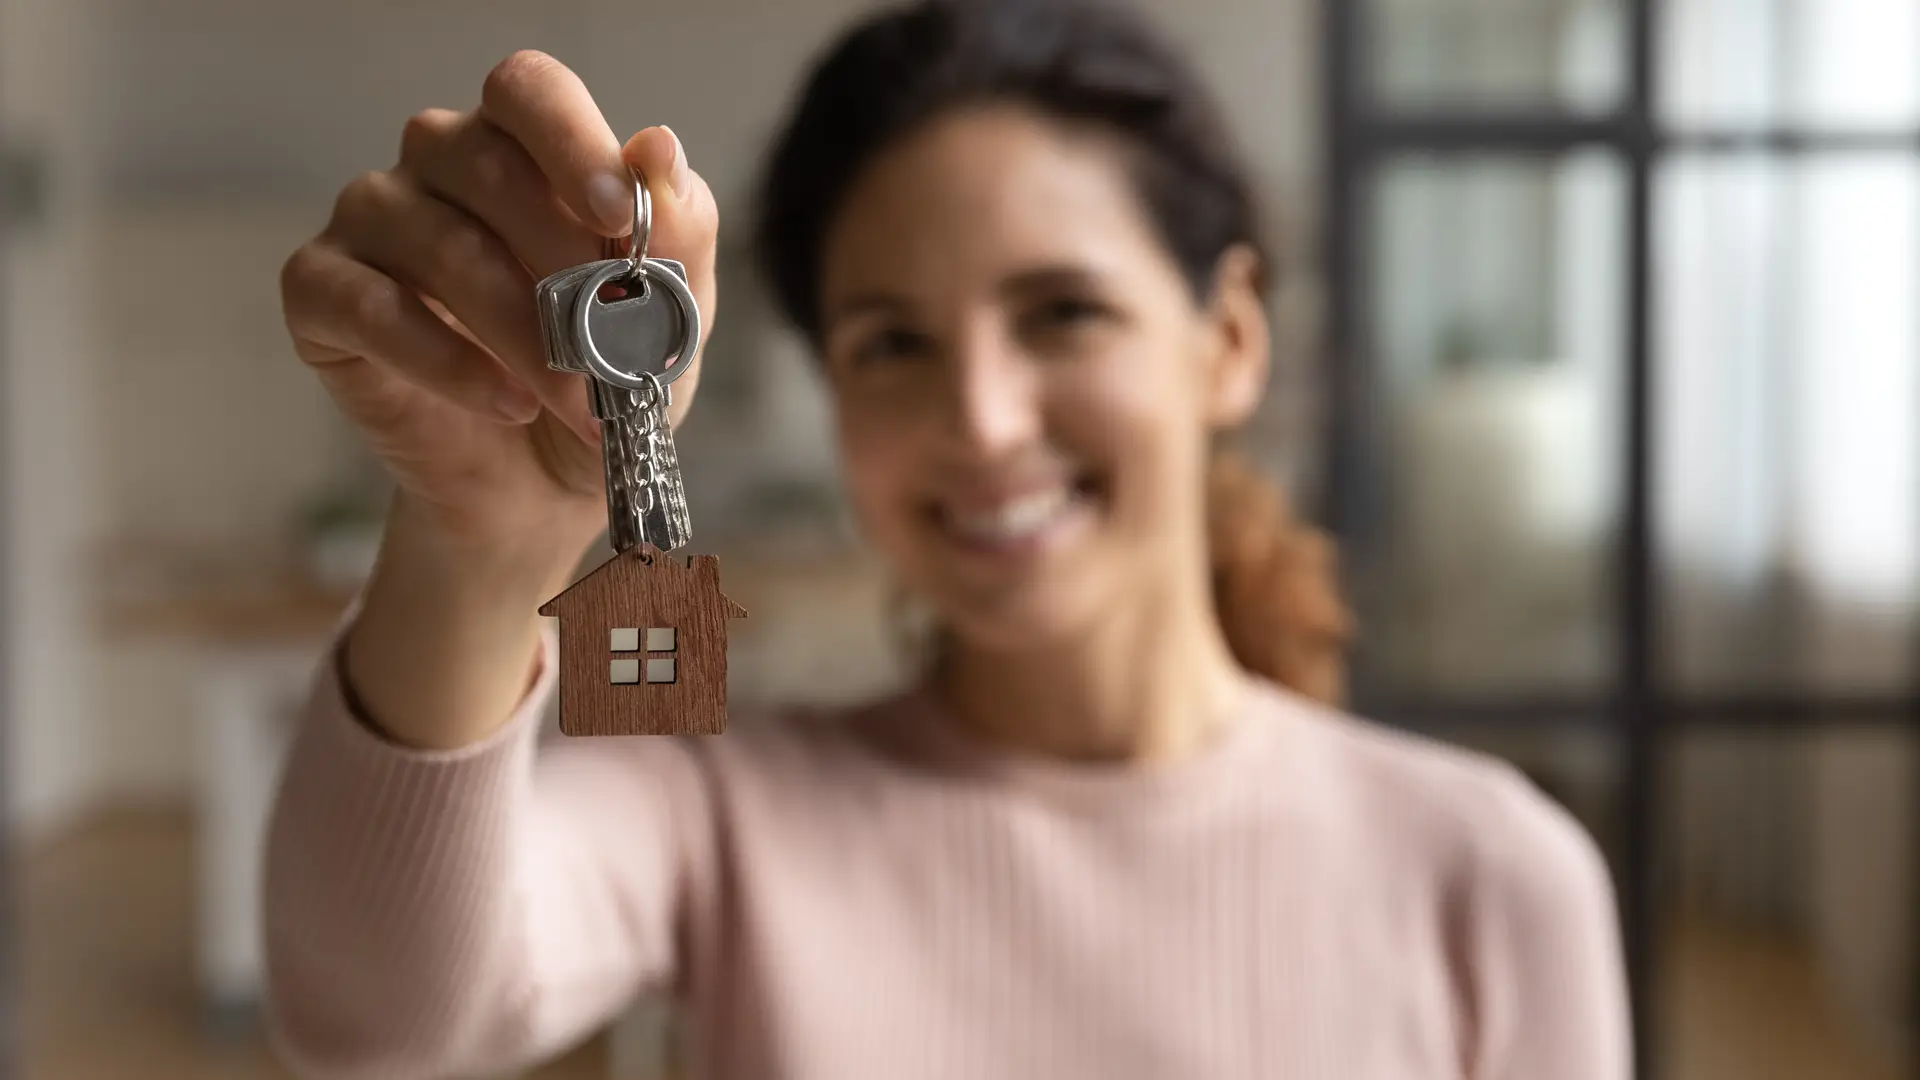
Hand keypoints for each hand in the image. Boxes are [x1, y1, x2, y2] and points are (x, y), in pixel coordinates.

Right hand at [280, 50, 719, 571]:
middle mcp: (437, 163)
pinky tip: (505, 403)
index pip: (529, 91)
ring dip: (523, 333)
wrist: (545, 489)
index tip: (618, 214)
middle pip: (485, 163)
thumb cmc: (605, 382)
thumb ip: (678, 234)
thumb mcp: (667, 319)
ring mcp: (371, 220)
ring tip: (579, 405)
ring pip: (439, 244)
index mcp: (523, 144)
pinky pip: (369, 307)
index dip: (571, 141)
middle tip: (615, 352)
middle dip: (567, 268)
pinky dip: (444, 360)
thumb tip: (659, 147)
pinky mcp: (320, 292)